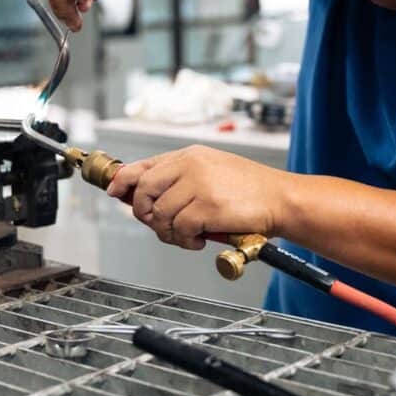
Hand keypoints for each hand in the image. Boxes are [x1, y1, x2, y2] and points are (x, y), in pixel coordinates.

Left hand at [107, 145, 291, 249]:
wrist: (281, 199)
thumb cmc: (250, 190)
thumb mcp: (212, 171)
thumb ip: (180, 179)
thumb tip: (143, 194)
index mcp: (190, 155)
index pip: (142, 166)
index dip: (122, 181)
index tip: (113, 192)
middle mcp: (191, 166)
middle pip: (143, 192)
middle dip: (144, 215)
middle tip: (161, 226)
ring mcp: (199, 185)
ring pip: (159, 214)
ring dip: (169, 232)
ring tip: (188, 235)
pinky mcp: (208, 206)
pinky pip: (179, 229)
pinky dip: (185, 240)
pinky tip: (200, 239)